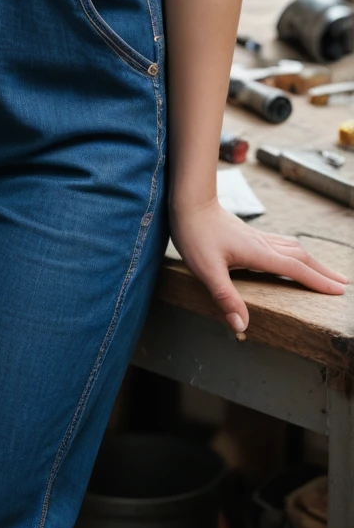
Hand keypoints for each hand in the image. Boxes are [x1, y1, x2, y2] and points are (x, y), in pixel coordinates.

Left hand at [169, 197, 347, 336]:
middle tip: (343, 284)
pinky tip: (290, 257)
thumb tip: (242, 326)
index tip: (338, 290)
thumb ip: (225, 297)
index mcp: (258, 253)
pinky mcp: (248, 234)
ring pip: (293, 248)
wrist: (189, 201)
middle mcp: (262, 244)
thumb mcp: (207, 270)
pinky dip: (295, 254)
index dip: (318, 281)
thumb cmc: (195, 233)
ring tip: (324, 272)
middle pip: (301, 257)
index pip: (295, 269)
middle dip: (323, 271)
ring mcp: (256, 237)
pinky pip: (281, 244)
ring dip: (312, 261)